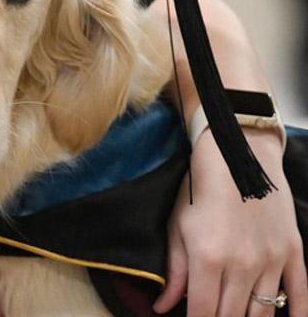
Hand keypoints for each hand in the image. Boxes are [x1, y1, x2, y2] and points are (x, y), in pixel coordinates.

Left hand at [154, 129, 306, 316]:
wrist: (237, 155)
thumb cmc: (199, 190)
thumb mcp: (177, 228)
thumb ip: (175, 273)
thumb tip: (161, 308)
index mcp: (208, 258)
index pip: (202, 314)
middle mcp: (242, 264)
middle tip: (212, 316)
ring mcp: (271, 259)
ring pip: (263, 314)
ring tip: (235, 316)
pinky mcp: (293, 252)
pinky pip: (300, 295)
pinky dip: (294, 314)